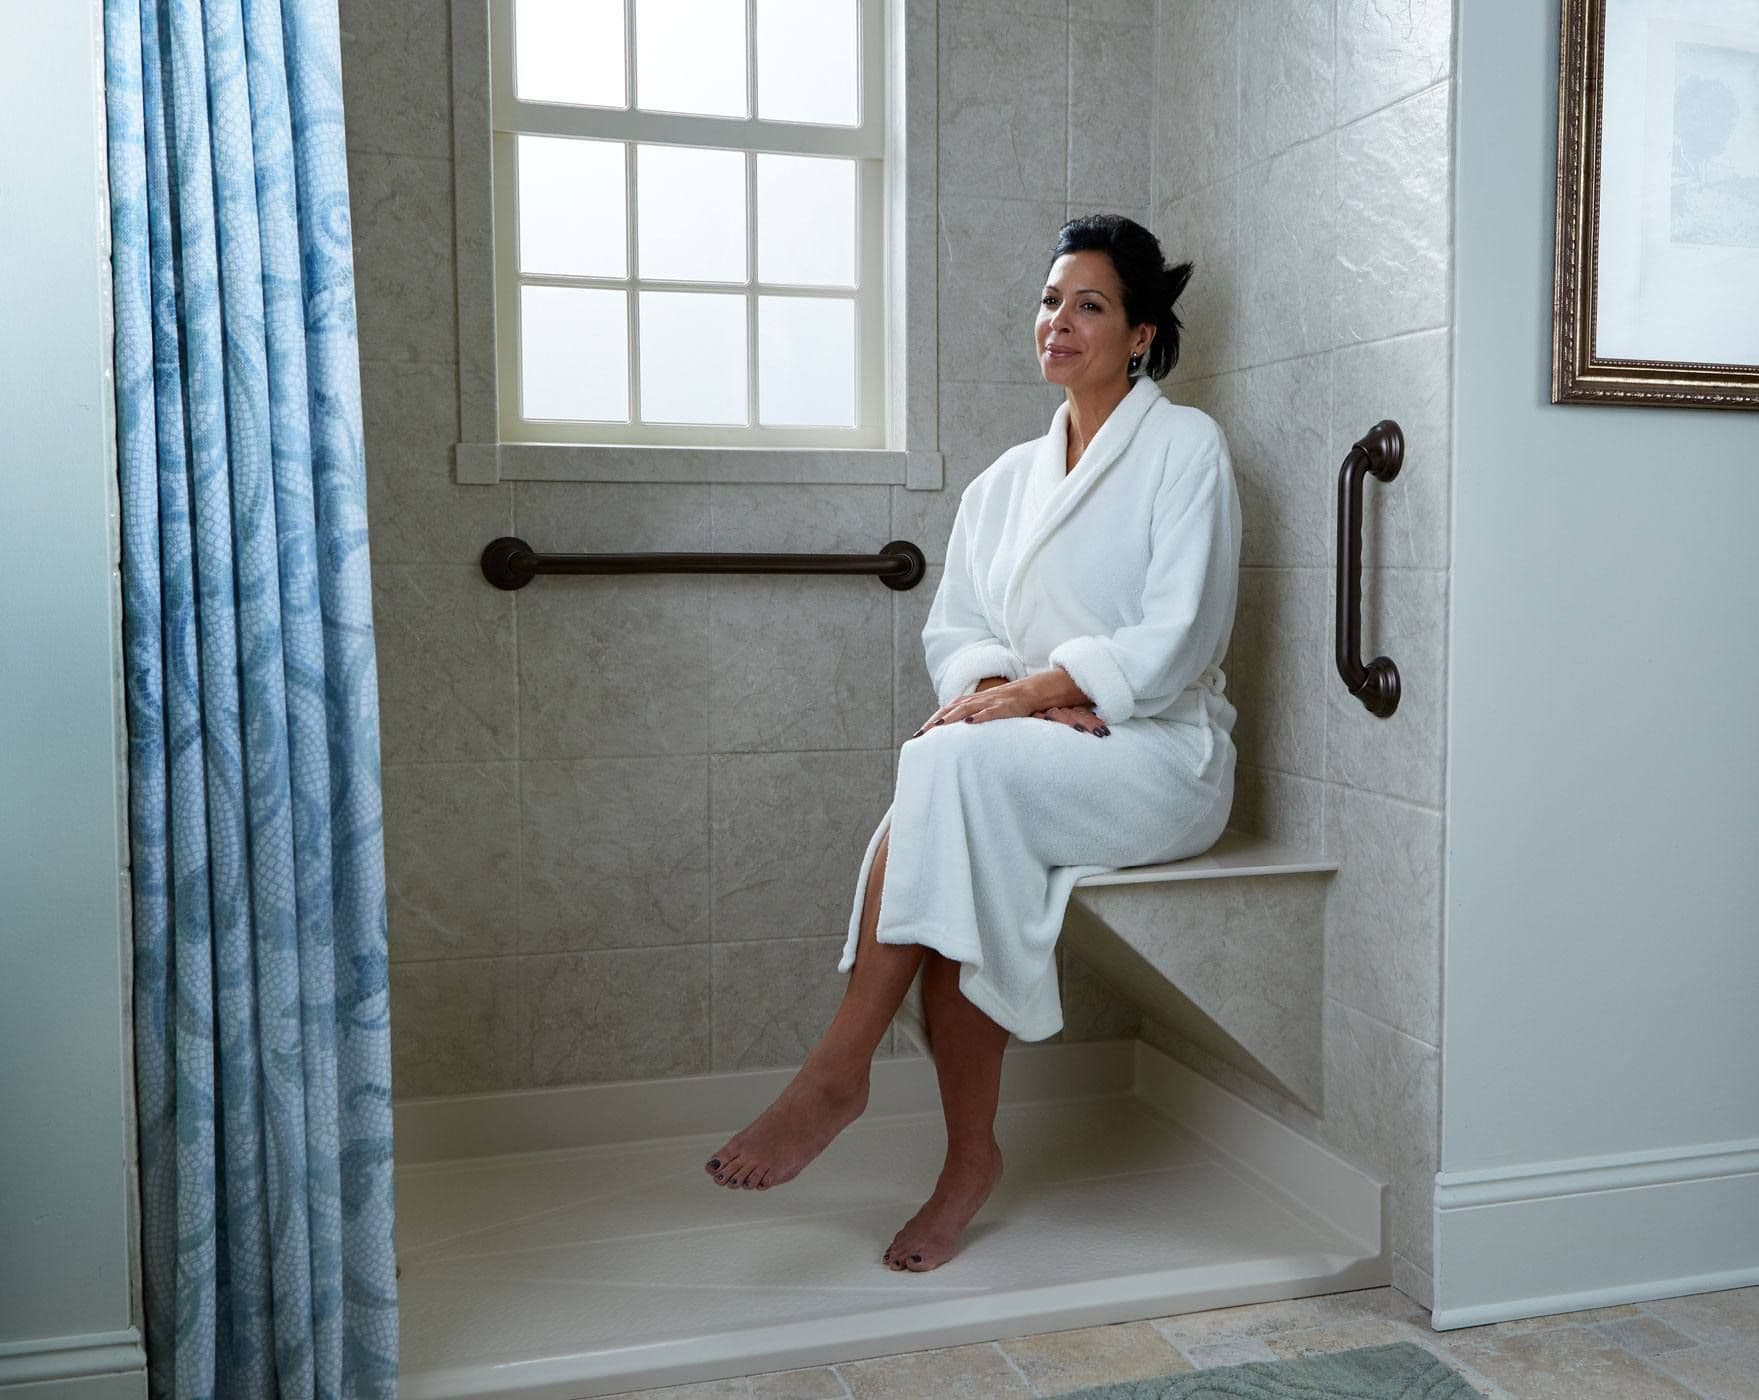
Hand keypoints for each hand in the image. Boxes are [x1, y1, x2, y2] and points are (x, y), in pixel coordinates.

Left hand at [907, 675, 1110, 738]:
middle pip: (956, 708)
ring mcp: (1001, 698)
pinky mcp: (1016, 702)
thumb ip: (992, 721)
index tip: (921, 732)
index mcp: (985, 699)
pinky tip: (969, 723)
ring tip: (935, 730)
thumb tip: (977, 736)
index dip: (937, 719)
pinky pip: (996, 710)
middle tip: (919, 736)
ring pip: (971, 707)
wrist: (1055, 686)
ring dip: (951, 718)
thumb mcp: (1007, 714)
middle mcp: (989, 696)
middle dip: (936, 721)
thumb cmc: (1032, 704)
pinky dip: (982, 716)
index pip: (955, 708)